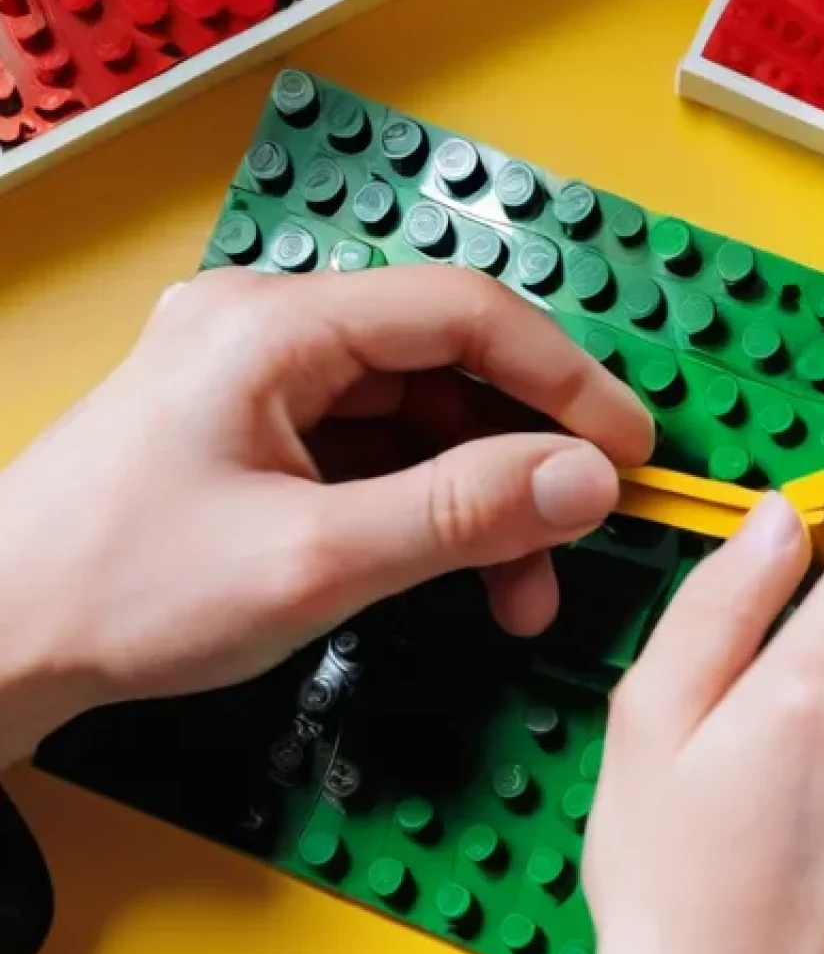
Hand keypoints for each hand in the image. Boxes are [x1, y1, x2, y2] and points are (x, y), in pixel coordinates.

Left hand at [0, 265, 652, 765]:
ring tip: (519, 591)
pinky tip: (458, 570)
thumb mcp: (316, 560)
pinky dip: (429, 508)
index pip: (462, 314)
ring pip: (418, 418)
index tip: (632, 448)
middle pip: (445, 368)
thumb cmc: (132, 593)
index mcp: (277, 325)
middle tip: (578, 536)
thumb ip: (460, 513)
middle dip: (522, 457)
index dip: (564, 376)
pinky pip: (376, 450)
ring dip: (480, 499)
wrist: (2, 640)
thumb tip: (589, 480)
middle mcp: (275, 327)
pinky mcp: (262, 427)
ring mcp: (266, 378)